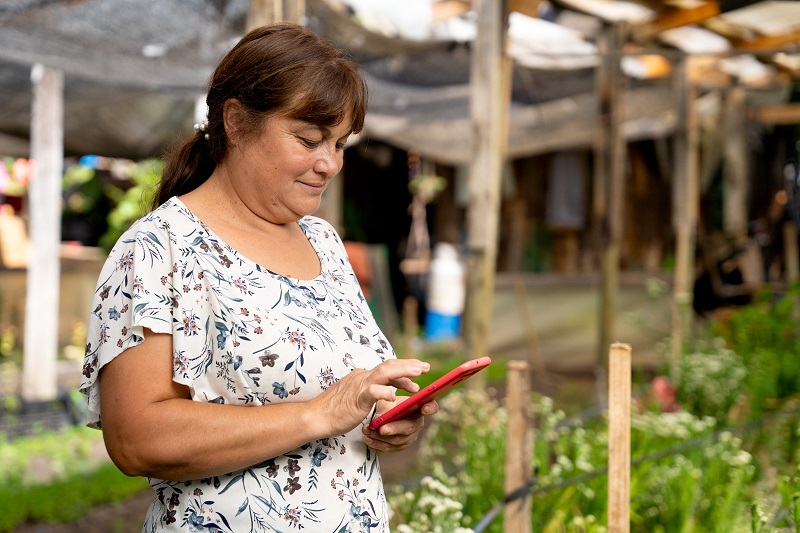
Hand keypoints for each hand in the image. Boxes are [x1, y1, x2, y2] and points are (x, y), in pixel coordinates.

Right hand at [311, 358, 429, 436]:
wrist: (316, 417)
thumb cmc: (336, 410)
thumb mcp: (357, 396)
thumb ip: (371, 391)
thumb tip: (388, 391)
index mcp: (363, 376)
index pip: (387, 369)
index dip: (404, 371)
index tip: (417, 375)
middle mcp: (362, 377)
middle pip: (389, 365)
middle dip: (409, 366)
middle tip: (425, 367)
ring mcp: (359, 387)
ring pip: (384, 373)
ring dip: (403, 372)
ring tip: (418, 374)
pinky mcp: (357, 399)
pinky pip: (373, 392)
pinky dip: (385, 392)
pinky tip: (395, 396)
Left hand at [361, 398, 438, 452]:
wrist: (381, 416)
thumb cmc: (386, 405)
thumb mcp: (386, 401)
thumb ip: (385, 406)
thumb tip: (381, 417)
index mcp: (418, 407)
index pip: (431, 407)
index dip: (430, 408)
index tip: (425, 408)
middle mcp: (417, 423)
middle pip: (409, 427)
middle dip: (395, 428)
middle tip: (382, 429)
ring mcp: (410, 436)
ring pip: (397, 440)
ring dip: (380, 437)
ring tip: (367, 430)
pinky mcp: (401, 446)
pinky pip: (390, 447)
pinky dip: (377, 443)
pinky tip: (368, 438)